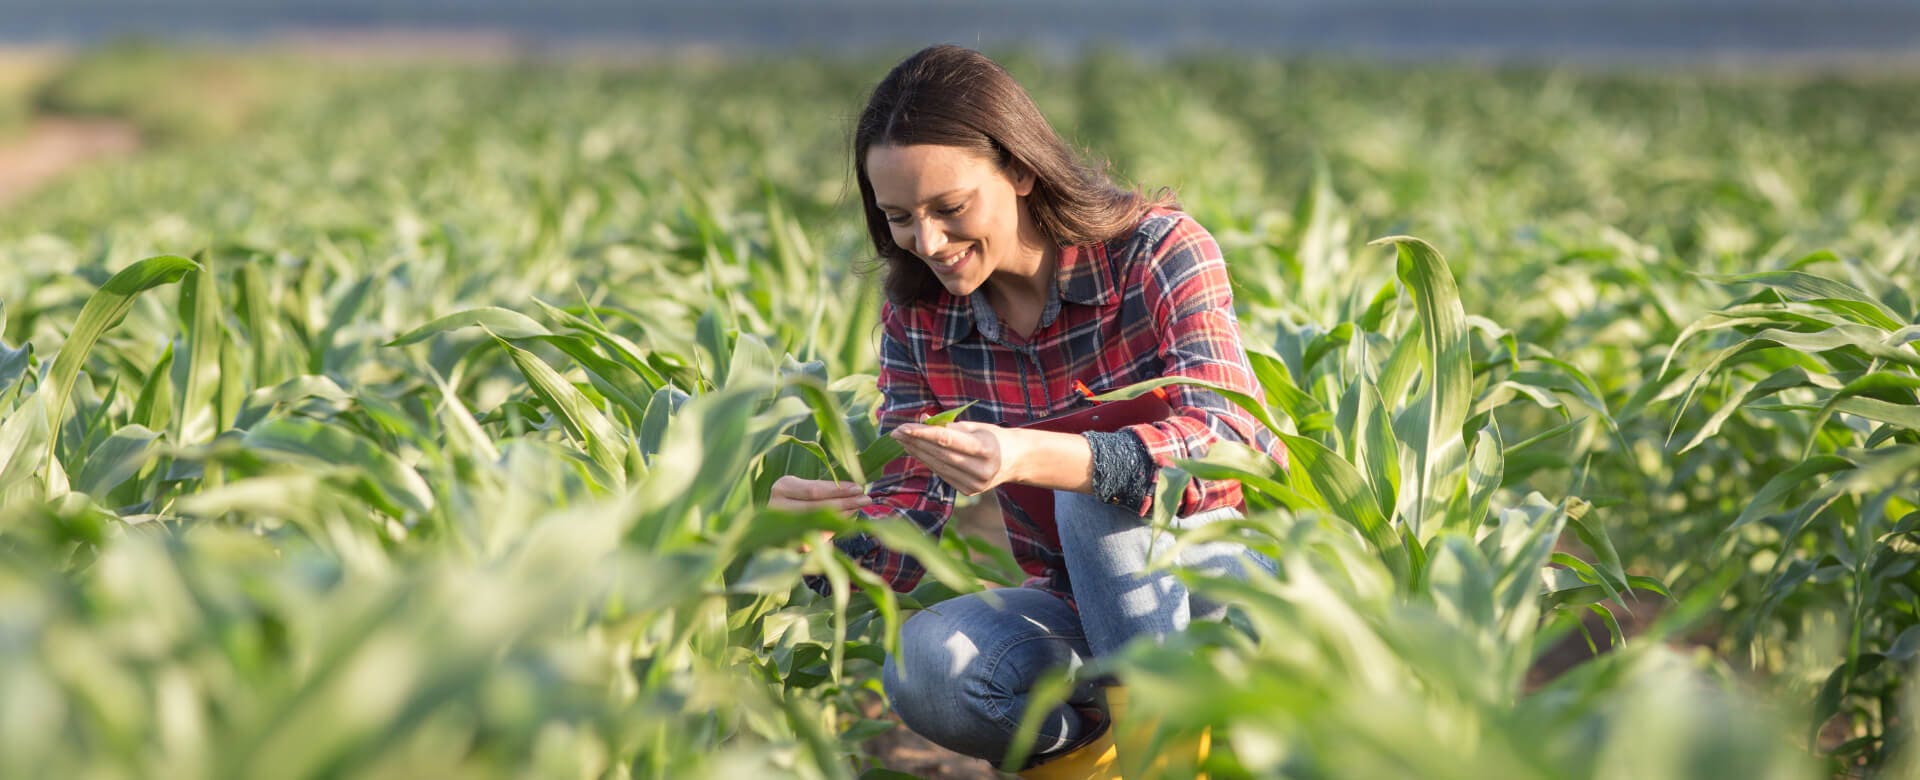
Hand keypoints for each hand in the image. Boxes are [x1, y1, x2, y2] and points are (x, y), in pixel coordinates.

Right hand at [769, 476, 869, 553]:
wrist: (776, 528)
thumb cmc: (797, 503)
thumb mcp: (806, 491)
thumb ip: (825, 490)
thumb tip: (855, 490)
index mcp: (782, 487)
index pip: (815, 489)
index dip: (839, 489)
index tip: (859, 487)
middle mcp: (777, 506)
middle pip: (818, 505)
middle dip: (845, 501)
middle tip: (866, 499)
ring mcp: (781, 527)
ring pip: (819, 521)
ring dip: (844, 514)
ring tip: (860, 507)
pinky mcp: (789, 545)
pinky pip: (817, 537)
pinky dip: (835, 528)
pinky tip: (848, 521)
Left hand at [891, 420, 1024, 495]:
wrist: (1015, 461)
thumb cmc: (993, 437)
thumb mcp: (976, 426)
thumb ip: (950, 425)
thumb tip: (923, 419)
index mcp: (985, 450)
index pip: (947, 440)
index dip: (923, 433)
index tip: (903, 427)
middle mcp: (980, 470)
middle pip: (939, 454)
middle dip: (915, 442)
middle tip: (896, 432)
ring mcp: (974, 485)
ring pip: (938, 466)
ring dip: (917, 453)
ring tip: (902, 440)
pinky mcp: (968, 491)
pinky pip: (942, 474)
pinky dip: (928, 462)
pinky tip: (916, 452)